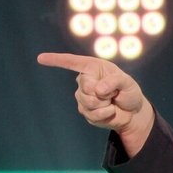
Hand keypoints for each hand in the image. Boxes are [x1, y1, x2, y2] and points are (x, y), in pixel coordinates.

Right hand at [37, 52, 154, 155]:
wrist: (132, 113)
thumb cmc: (129, 93)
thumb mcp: (128, 83)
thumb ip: (115, 81)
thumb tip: (98, 89)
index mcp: (93, 67)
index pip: (72, 62)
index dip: (56, 60)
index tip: (40, 58)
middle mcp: (85, 80)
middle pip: (85, 87)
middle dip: (103, 93)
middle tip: (113, 94)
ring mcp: (82, 96)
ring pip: (88, 101)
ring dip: (104, 104)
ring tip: (111, 102)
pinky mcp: (85, 111)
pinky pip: (92, 113)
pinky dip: (105, 114)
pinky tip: (110, 111)